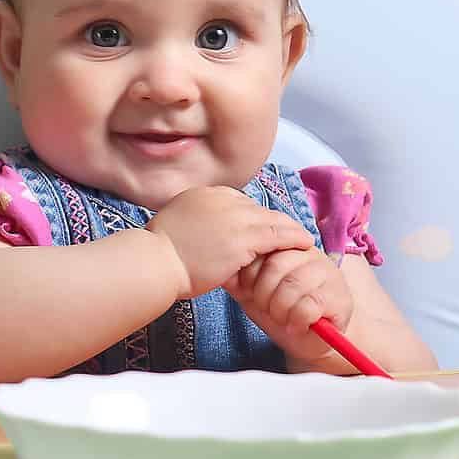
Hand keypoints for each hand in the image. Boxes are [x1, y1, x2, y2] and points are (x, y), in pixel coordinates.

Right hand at [146, 187, 319, 296]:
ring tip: (303, 238)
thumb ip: (195, 222)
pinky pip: (278, 235)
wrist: (154, 264)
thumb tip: (205, 233)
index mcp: (203, 194)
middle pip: (257, 209)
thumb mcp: (177, 226)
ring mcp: (234, 216)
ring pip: (272, 220)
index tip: (263, 229)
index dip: (254, 217)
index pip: (239, 203)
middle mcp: (221, 199)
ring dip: (290, 229)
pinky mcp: (244, 237)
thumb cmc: (158, 255)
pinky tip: (304, 243)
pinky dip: (294, 238)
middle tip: (290, 234)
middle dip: (274, 222)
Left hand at [226, 246, 356, 365]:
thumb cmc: (281, 312)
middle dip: (263, 293)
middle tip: (266, 308)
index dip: (251, 273)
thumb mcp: (253, 292)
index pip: (265, 246)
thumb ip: (240, 277)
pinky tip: (294, 326)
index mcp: (290, 247)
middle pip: (277, 264)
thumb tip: (222, 269)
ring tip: (281, 318)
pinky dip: (295, 321)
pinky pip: (308, 306)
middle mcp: (313, 255)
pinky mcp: (340, 300)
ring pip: (293, 285)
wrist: (307, 342)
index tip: (248, 291)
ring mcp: (330, 276)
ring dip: (279, 309)